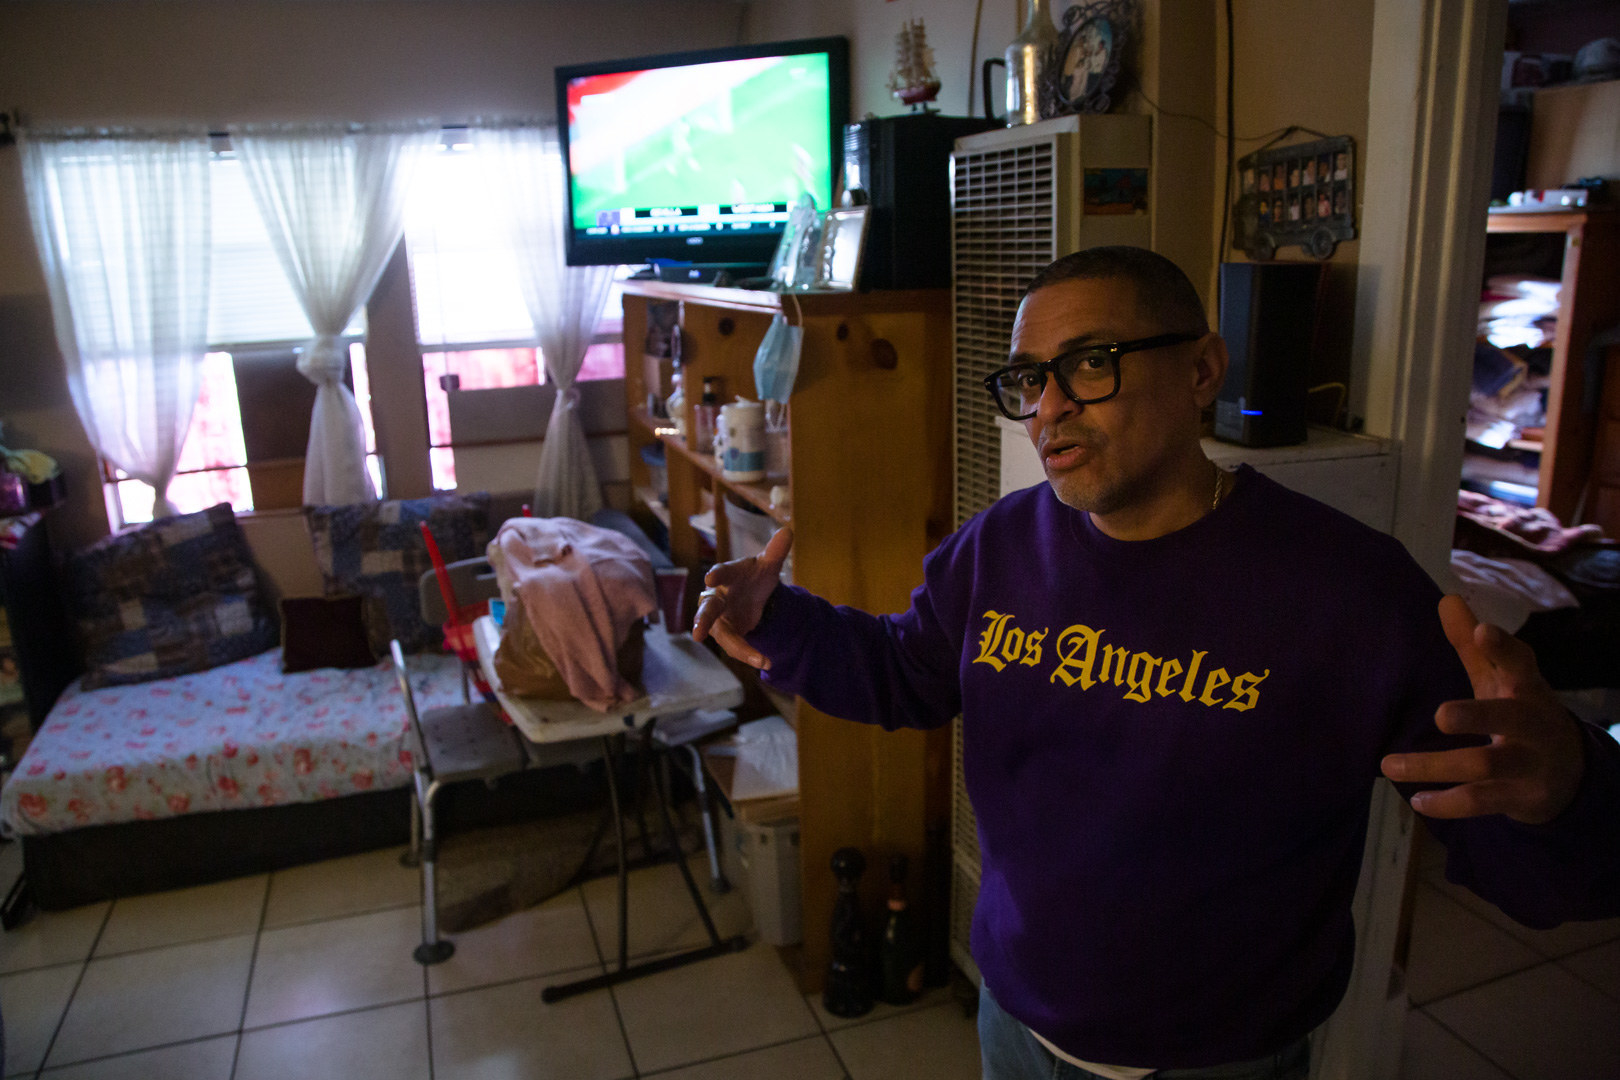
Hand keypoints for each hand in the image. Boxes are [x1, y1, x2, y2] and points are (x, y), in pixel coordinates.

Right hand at [691, 527, 793, 669]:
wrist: (752, 597)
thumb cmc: (753, 577)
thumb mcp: (768, 566)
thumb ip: (775, 552)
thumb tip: (788, 531)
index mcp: (727, 576)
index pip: (720, 573)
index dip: (716, 575)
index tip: (710, 578)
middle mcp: (717, 598)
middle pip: (707, 609)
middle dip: (702, 620)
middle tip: (697, 633)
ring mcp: (719, 618)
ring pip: (721, 635)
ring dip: (737, 648)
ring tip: (758, 660)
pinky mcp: (725, 634)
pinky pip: (734, 646)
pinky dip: (749, 654)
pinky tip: (766, 661)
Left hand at [1380, 595, 1584, 824]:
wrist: (1570, 773)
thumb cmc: (1521, 712)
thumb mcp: (1502, 680)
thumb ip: (1474, 645)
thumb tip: (1447, 598)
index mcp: (1526, 688)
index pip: (1521, 663)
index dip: (1503, 649)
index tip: (1483, 631)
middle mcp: (1533, 724)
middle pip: (1508, 718)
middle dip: (1477, 716)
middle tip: (1441, 715)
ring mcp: (1529, 764)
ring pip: (1484, 766)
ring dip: (1434, 766)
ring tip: (1388, 766)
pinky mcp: (1520, 797)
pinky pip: (1481, 802)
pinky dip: (1447, 803)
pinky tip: (1416, 800)